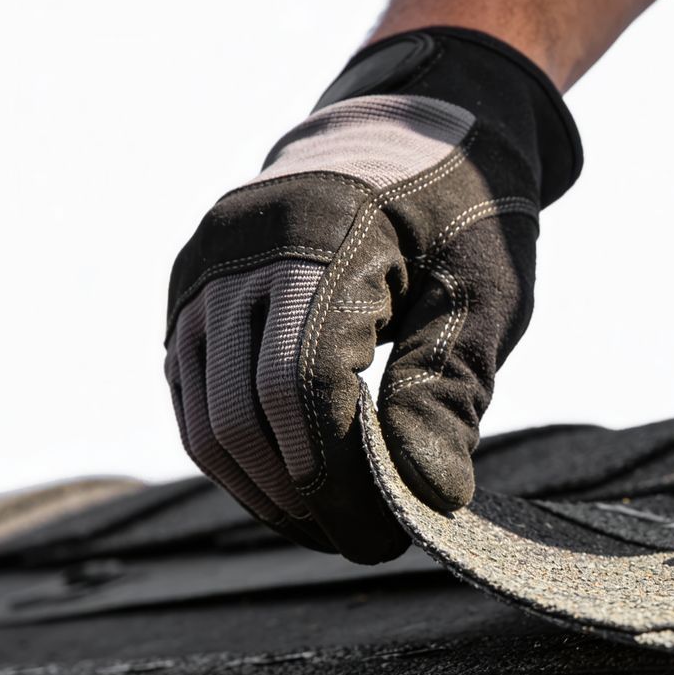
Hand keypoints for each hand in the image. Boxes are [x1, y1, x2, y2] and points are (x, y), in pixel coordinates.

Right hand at [164, 27, 580, 561]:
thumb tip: (431, 498)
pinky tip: (298, 483)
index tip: (386, 537)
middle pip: (243, 416)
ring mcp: (201, 273)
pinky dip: (241, 455)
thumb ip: (450, 388)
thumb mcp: (485, 291)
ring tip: (332, 522)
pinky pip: (195, 399)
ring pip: (204, 420)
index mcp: (325, 237)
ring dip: (264, 491)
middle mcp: (240, 252)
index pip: (304, 387)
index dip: (340, 481)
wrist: (407, 133)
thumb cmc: (461, 215)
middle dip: (303, 498)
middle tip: (364, 541)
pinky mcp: (188, 297)